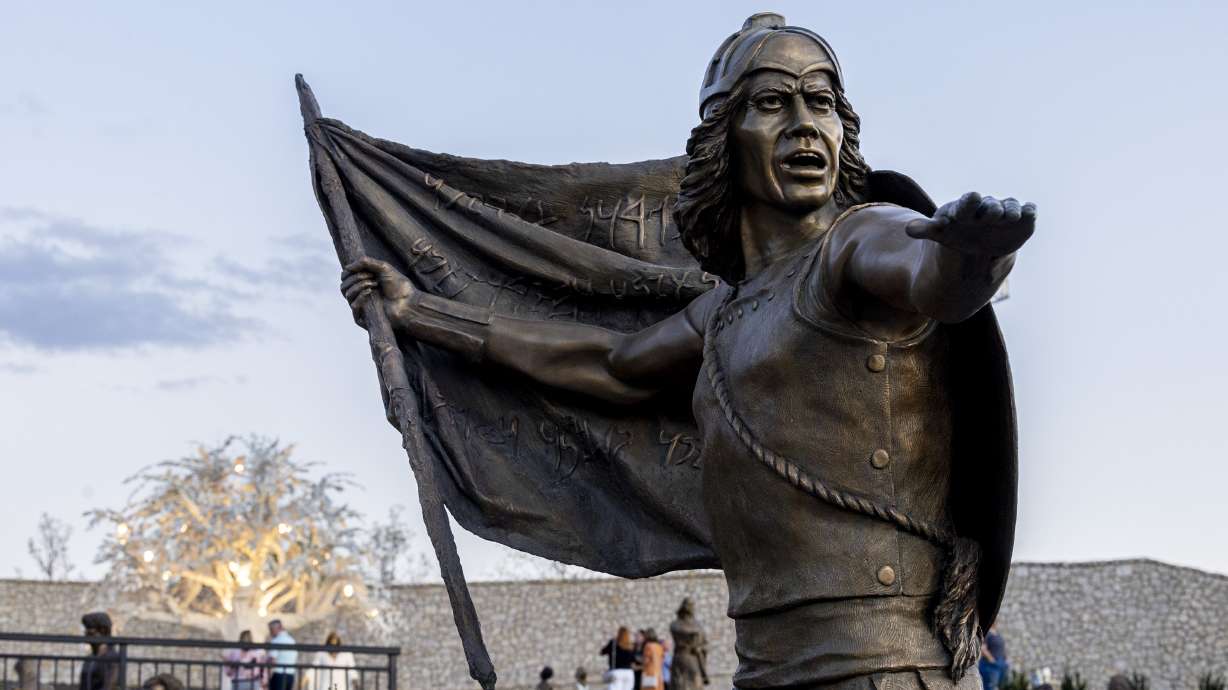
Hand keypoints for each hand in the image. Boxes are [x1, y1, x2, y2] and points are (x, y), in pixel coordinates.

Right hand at [340, 257, 415, 327]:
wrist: (408, 303)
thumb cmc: (399, 286)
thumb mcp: (383, 267)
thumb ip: (365, 262)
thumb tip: (347, 267)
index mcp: (363, 283)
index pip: (345, 277)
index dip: (350, 271)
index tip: (366, 269)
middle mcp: (360, 295)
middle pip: (344, 285)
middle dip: (356, 277)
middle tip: (372, 277)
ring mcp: (362, 307)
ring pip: (347, 294)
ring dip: (358, 286)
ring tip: (374, 284)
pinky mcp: (364, 318)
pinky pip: (353, 306)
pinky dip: (360, 297)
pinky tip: (369, 293)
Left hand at [906, 192, 1035, 255]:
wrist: (979, 245)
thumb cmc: (955, 234)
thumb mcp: (940, 233)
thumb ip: (926, 229)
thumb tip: (908, 229)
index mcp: (966, 210)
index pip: (967, 203)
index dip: (969, 202)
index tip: (972, 197)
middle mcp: (987, 209)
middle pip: (991, 207)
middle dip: (993, 210)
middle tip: (995, 215)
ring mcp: (1006, 213)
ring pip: (1011, 208)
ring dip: (1011, 212)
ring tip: (1009, 217)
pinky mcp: (1023, 220)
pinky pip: (1029, 212)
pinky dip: (1029, 213)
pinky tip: (1028, 214)